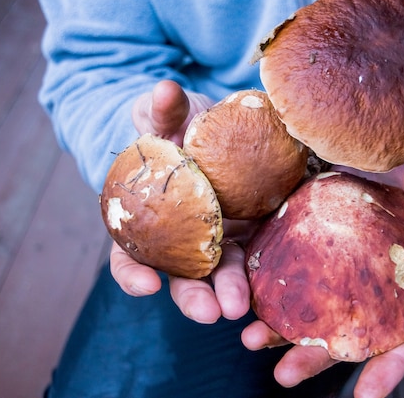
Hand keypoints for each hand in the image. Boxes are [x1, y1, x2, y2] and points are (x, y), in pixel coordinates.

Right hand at [111, 80, 252, 321]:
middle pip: (181, 275)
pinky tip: (273, 284)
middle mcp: (180, 238)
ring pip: (221, 273)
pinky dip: (261, 271)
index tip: (146, 285)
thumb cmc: (177, 124)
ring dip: (230, 292)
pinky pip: (257, 255)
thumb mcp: (165, 114)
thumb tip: (165, 90)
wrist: (214, 127)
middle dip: (193, 296)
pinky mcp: (251, 232)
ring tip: (241, 307)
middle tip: (210, 313)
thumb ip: (160, 110)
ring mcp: (218, 238)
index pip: (130, 254)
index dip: (133, 273)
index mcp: (149, 219)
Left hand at [241, 115, 403, 395]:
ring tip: (250, 339)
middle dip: (317, 355)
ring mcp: (343, 259)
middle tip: (284, 374)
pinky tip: (243, 289)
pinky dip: (268, 279)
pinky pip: (290, 259)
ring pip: (315, 303)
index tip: (367, 397)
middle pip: (350, 326)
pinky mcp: (314, 232)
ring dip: (283, 327)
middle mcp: (377, 276)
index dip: (391, 363)